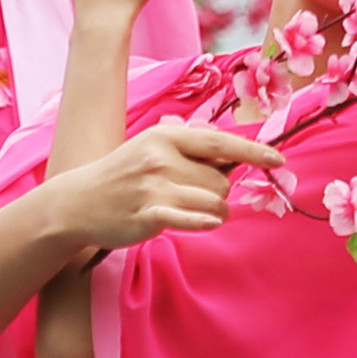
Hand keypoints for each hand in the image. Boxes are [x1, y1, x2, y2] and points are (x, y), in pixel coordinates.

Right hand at [50, 121, 288, 257]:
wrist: (78, 203)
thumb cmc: (124, 175)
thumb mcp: (153, 149)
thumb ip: (191, 150)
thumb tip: (238, 156)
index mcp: (166, 136)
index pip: (220, 142)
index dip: (254, 151)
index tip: (279, 159)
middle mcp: (162, 157)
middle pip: (222, 181)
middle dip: (217, 192)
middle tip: (190, 196)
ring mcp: (155, 186)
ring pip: (216, 202)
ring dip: (213, 212)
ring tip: (187, 210)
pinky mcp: (150, 214)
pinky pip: (196, 219)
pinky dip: (206, 222)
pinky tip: (203, 222)